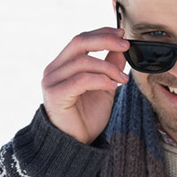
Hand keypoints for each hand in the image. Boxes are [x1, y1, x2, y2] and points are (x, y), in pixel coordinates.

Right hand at [41, 28, 129, 143]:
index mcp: (63, 64)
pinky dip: (100, 79)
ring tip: (122, 79)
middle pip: (79, 42)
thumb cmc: (87, 117)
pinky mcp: (55, 94)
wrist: (76, 143)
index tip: (121, 34)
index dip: (101, 33)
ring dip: (108, 67)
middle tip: (125, 45)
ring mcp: (52, 81)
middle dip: (105, 40)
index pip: (80, 39)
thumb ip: (110, 67)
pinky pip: (80, 80)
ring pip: (83, 61)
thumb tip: (121, 49)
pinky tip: (112, 85)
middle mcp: (54, 69)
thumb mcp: (105, 87)